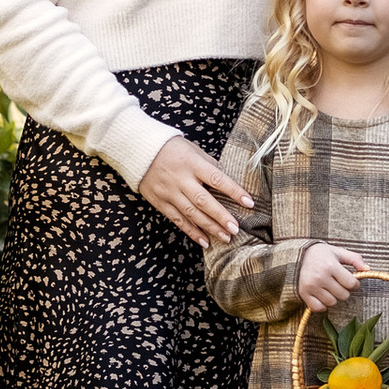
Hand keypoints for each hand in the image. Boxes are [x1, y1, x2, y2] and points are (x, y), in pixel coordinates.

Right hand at [137, 135, 251, 246]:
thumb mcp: (193, 149)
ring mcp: (169, 192)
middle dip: (221, 216)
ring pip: (192, 214)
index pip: (217, 179)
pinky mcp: (160, 202)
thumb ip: (209, 165)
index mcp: (192, 163)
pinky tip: (204, 241)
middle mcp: (181, 179)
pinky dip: (191, 231)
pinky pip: (178, 219)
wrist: (139, 150)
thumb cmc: (171, 147)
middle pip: (204, 201)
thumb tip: (226, 179)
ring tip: (226, 237)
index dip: (234, 191)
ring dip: (210, 227)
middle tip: (235, 229)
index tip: (249, 202)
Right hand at [294, 238, 362, 312]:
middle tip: (339, 283)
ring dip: (334, 297)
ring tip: (330, 288)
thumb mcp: (338, 252)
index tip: (351, 281)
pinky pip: (318, 308)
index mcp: (331, 266)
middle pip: (343, 295)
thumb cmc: (322, 254)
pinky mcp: (304, 293)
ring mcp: (312, 286)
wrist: (297, 255)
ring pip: (332, 303)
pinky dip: (322, 305)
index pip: (351, 284)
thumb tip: (367, 269)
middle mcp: (321, 277)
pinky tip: (322, 296)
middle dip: (344, 290)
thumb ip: (355, 259)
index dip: (354, 284)